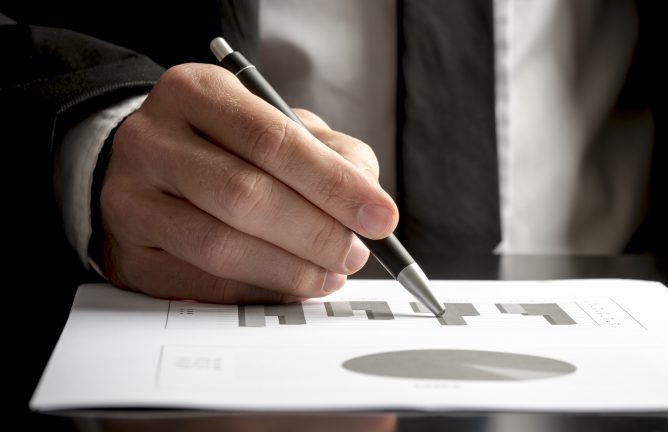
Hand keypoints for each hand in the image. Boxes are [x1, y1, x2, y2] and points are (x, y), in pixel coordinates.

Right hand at [97, 63, 397, 303]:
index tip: (381, 218)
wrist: (146, 162)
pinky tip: (290, 286)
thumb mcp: (277, 124)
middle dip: (316, 233)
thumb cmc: (224, 142)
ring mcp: (131, 199)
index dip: (334, 185)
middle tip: (355, 254)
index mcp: (196, 92)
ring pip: (220, 246)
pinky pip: (200, 284)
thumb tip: (369, 201)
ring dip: (290, 270)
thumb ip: (330, 153)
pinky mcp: (129, 253)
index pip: (273, 140)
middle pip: (245, 195)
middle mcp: (153, 141)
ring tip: (329, 274)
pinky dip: (257, 291)